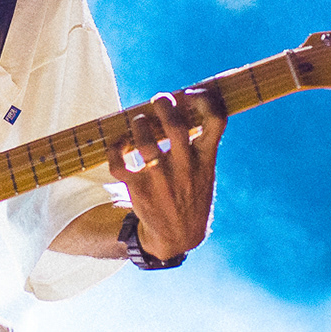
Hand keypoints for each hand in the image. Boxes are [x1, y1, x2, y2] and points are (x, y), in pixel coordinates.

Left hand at [106, 87, 226, 260]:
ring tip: (140, 121)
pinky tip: (119, 143)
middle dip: (164, 105)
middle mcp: (185, 167)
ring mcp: (161, 179)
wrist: (179, 237)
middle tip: (159, 100)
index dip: (205, 100)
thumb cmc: (191, 193)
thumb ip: (199, 142)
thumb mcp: (205, 170)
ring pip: (145, 143)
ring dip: (139, 125)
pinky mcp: (139, 189)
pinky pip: (119, 164)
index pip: (216, 122)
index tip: (191, 94)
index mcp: (205, 159)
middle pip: (175, 127)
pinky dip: (114, 148)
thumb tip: (186, 101)